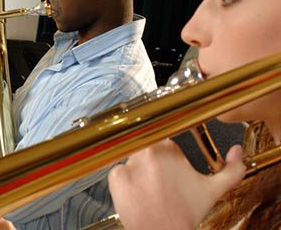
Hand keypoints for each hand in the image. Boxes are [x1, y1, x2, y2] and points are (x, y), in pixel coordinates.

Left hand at [108, 139, 245, 229]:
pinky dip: (126, 182)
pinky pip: (119, 172)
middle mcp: (146, 153)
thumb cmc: (184, 214)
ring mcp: (128, 164)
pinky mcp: (115, 177)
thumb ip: (231, 169)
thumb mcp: (213, 191)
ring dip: (140, 171)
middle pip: (147, 149)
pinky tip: (139, 193)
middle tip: (162, 180)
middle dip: (155, 162)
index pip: (164, 138)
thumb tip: (237, 152)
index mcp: (168, 149)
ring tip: (151, 189)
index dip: (168, 153)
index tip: (169, 163)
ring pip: (133, 161)